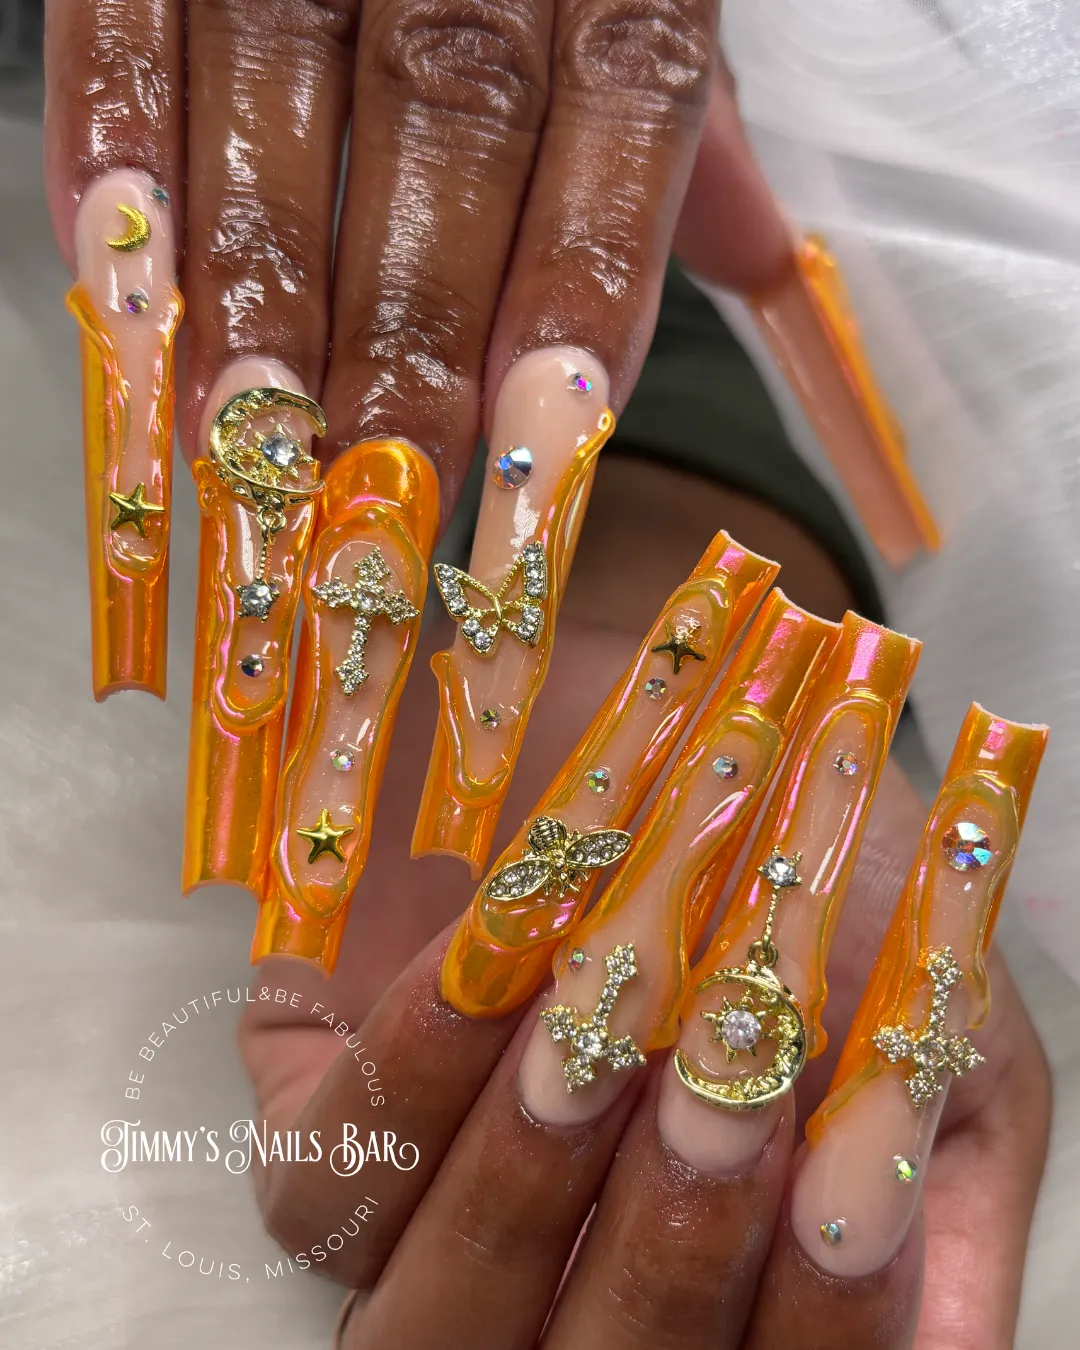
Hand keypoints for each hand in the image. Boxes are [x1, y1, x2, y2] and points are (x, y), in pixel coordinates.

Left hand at [239, 472, 1048, 1347]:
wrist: (666, 713)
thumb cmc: (793, 867)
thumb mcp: (916, 1011)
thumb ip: (931, 1173)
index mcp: (719, 1278)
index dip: (817, 1328)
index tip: (851, 1192)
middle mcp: (569, 1274)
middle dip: (664, 1262)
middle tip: (721, 1103)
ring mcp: (430, 1216)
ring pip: (433, 1328)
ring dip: (528, 1184)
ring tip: (601, 1025)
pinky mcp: (322, 1122)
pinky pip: (323, 1189)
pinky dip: (413, 1087)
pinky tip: (480, 975)